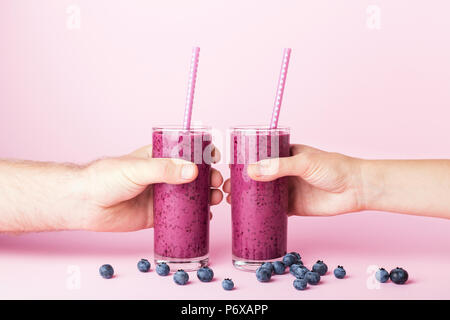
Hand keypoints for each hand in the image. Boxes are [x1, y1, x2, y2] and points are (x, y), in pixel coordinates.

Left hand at [80, 145, 222, 230]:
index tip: (215, 158)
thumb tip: (193, 172)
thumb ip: (164, 170)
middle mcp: (162, 175)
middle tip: (216, 182)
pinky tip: (205, 216)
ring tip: (215, 199)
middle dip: (209, 177)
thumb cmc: (106, 178)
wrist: (85, 204)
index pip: (186, 151)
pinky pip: (182, 215)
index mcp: (158, 156)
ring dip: (206, 196)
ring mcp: (161, 195)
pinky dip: (195, 215)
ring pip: (191, 194)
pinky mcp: (158, 215)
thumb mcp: (137, 169)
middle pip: (193, 174)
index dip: (203, 153)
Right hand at [223, 144, 363, 215]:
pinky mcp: (292, 206)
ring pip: (262, 193)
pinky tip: (247, 214)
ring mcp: (287, 189)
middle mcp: (283, 172)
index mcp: (285, 155)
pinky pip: (272, 209)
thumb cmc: (334, 167)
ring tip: (231, 200)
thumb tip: (252, 170)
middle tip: (227, 188)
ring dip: (247, 197)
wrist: (356, 189)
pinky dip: (260, 212)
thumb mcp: (305, 162)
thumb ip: (279, 166)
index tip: (228, 168)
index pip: (259, 156)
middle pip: (257, 176)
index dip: (244, 161)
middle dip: (241, 182)